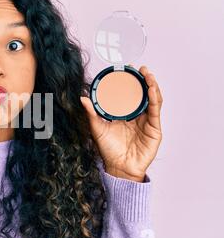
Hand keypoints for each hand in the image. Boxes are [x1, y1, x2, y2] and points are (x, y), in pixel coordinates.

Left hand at [80, 66, 162, 181]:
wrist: (119, 168)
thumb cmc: (109, 150)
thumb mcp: (97, 128)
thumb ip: (91, 113)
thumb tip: (82, 98)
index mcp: (126, 114)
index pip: (130, 94)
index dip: (130, 81)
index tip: (127, 69)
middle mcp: (138, 115)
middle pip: (143, 94)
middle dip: (143, 80)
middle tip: (139, 68)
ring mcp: (147, 121)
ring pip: (153, 99)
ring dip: (151, 85)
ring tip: (147, 75)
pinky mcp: (154, 129)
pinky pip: (156, 111)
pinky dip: (155, 99)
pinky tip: (151, 90)